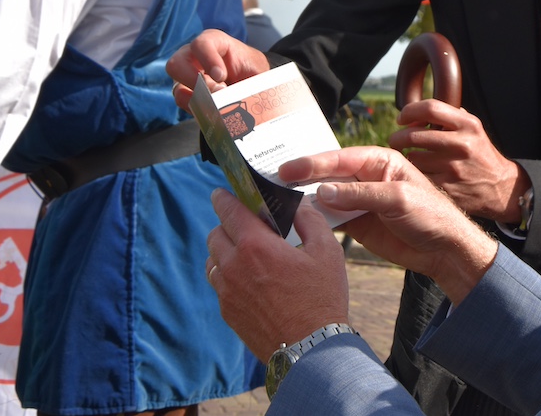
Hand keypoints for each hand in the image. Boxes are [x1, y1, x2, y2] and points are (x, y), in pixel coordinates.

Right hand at [167, 29, 271, 108]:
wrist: (251, 81)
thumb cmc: (252, 70)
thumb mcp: (257, 71)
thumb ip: (251, 81)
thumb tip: (242, 97)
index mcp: (213, 42)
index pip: (201, 44)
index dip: (208, 59)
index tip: (221, 76)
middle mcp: (193, 56)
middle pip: (176, 64)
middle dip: (195, 81)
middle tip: (218, 91)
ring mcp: (186, 76)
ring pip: (177, 88)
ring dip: (199, 99)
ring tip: (221, 102)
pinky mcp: (186, 93)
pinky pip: (184, 103)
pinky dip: (199, 109)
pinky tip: (215, 109)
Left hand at [206, 190, 348, 358]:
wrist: (310, 348)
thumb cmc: (321, 298)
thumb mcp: (327, 251)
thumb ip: (309, 219)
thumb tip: (297, 205)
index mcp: (255, 245)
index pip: (228, 211)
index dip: (223, 197)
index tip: (222, 192)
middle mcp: (233, 266)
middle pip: (215, 234)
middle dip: (226, 224)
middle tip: (244, 224)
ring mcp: (227, 291)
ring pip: (213, 260)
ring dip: (224, 250)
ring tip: (246, 252)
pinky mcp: (228, 312)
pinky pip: (219, 283)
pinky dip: (228, 274)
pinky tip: (249, 278)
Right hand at [280, 145, 497, 304]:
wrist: (443, 249)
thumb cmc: (430, 215)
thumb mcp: (398, 200)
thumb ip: (361, 194)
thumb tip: (323, 192)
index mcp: (379, 160)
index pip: (340, 158)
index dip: (312, 163)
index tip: (286, 168)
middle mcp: (366, 176)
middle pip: (327, 173)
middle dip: (301, 175)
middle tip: (269, 177)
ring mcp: (358, 199)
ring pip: (324, 194)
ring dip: (302, 196)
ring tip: (271, 196)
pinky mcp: (355, 222)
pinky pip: (328, 217)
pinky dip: (311, 217)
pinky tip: (290, 218)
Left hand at [389, 100, 527, 221]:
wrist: (501, 187)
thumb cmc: (480, 154)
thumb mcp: (473, 129)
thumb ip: (449, 117)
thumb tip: (417, 112)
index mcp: (468, 125)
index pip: (430, 108)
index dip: (409, 111)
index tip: (402, 118)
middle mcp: (462, 144)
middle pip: (414, 135)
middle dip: (398, 138)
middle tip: (395, 140)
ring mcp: (454, 168)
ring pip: (413, 158)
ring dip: (406, 157)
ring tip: (410, 157)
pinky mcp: (448, 188)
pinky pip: (419, 178)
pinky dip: (413, 175)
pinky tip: (416, 174)